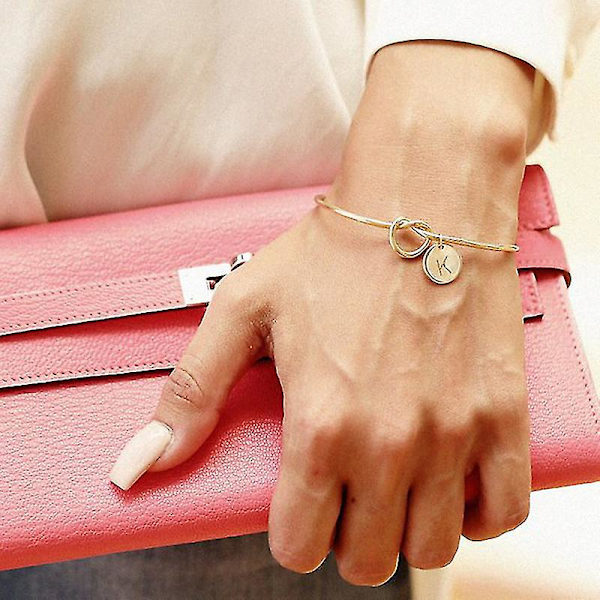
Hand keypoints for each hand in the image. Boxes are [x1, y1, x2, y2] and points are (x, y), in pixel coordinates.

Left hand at [109, 41, 533, 585]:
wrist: (422, 204)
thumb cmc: (333, 254)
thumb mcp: (243, 310)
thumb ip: (191, 394)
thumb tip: (138, 467)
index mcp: (319, 423)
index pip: (298, 546)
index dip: (292, 534)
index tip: (299, 508)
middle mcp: (387, 442)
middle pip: (365, 559)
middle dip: (345, 539)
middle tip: (345, 497)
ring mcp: (452, 433)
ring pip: (431, 547)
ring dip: (406, 533)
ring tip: (395, 491)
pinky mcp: (503, 416)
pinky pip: (503, 512)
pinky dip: (477, 516)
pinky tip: (452, 487)